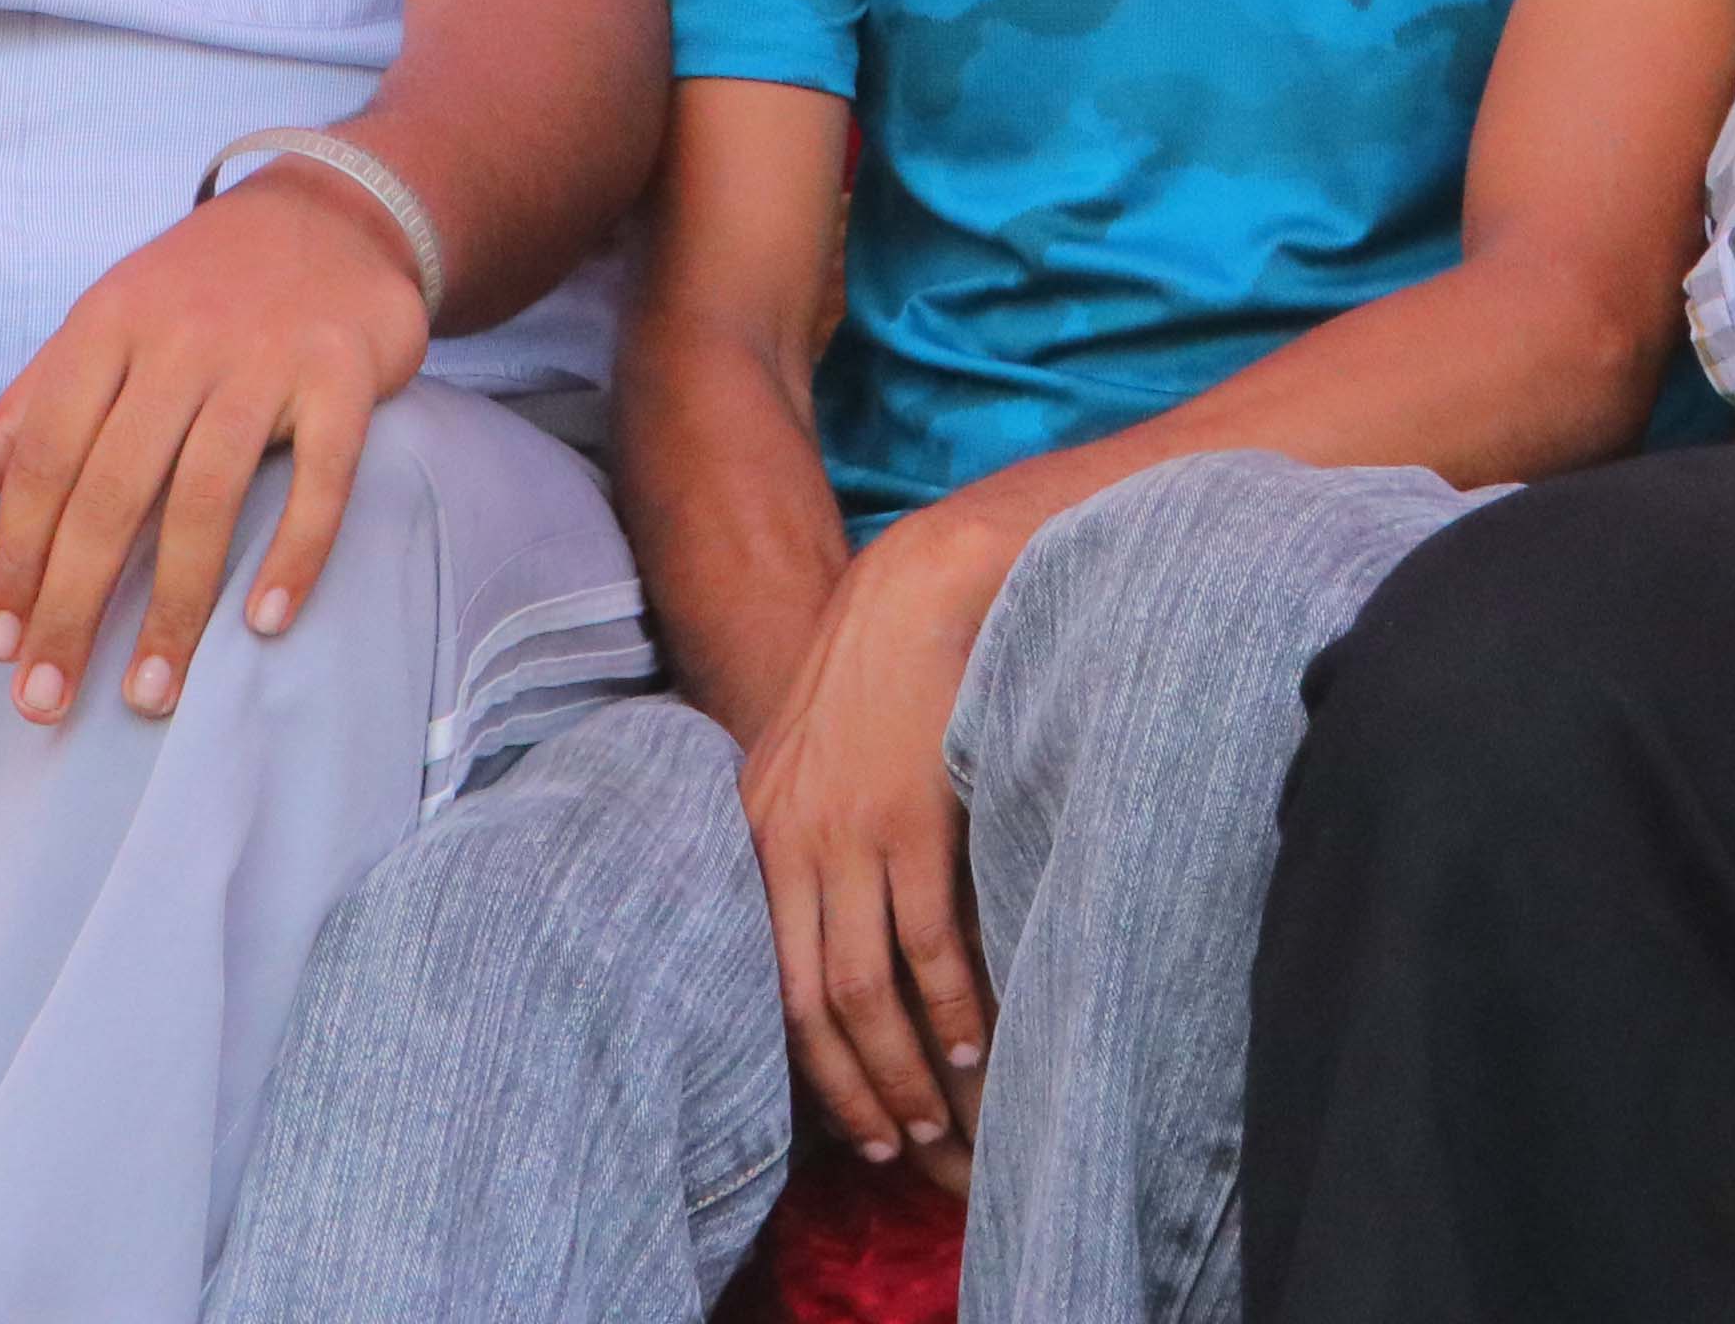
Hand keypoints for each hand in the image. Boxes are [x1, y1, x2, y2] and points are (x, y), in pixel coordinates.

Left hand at [0, 160, 430, 724]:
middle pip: (113, 490)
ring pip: (208, 495)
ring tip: (149, 691)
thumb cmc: (193, 296)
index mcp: (105, 328)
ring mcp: (266, 355)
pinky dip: (295, 552)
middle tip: (49, 700)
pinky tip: (265, 621)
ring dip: (176, 606)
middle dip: (74, 605)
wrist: (330, 214)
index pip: (43, 457)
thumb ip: (9, 428)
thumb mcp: (92, 342)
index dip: (15, 555)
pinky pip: (323, 476)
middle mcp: (180, 339)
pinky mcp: (344, 372)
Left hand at [736, 503, 1006, 1187]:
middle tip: (905, 1150)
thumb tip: (838, 931)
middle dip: (860, 1092)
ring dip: (908, 1066)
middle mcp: (788, 843)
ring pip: (869, 988)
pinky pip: (930, 940)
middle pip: (815, 1006)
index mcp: (758, 833)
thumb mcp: (815, 758)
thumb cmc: (882, 674)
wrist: (923, 585)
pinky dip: (953, 1003)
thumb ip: (813, 838)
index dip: (816, 1071)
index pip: (774, 985)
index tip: (860, 1128)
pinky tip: (977, 1043)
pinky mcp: (910, 816)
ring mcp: (848, 833)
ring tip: (947, 1115)